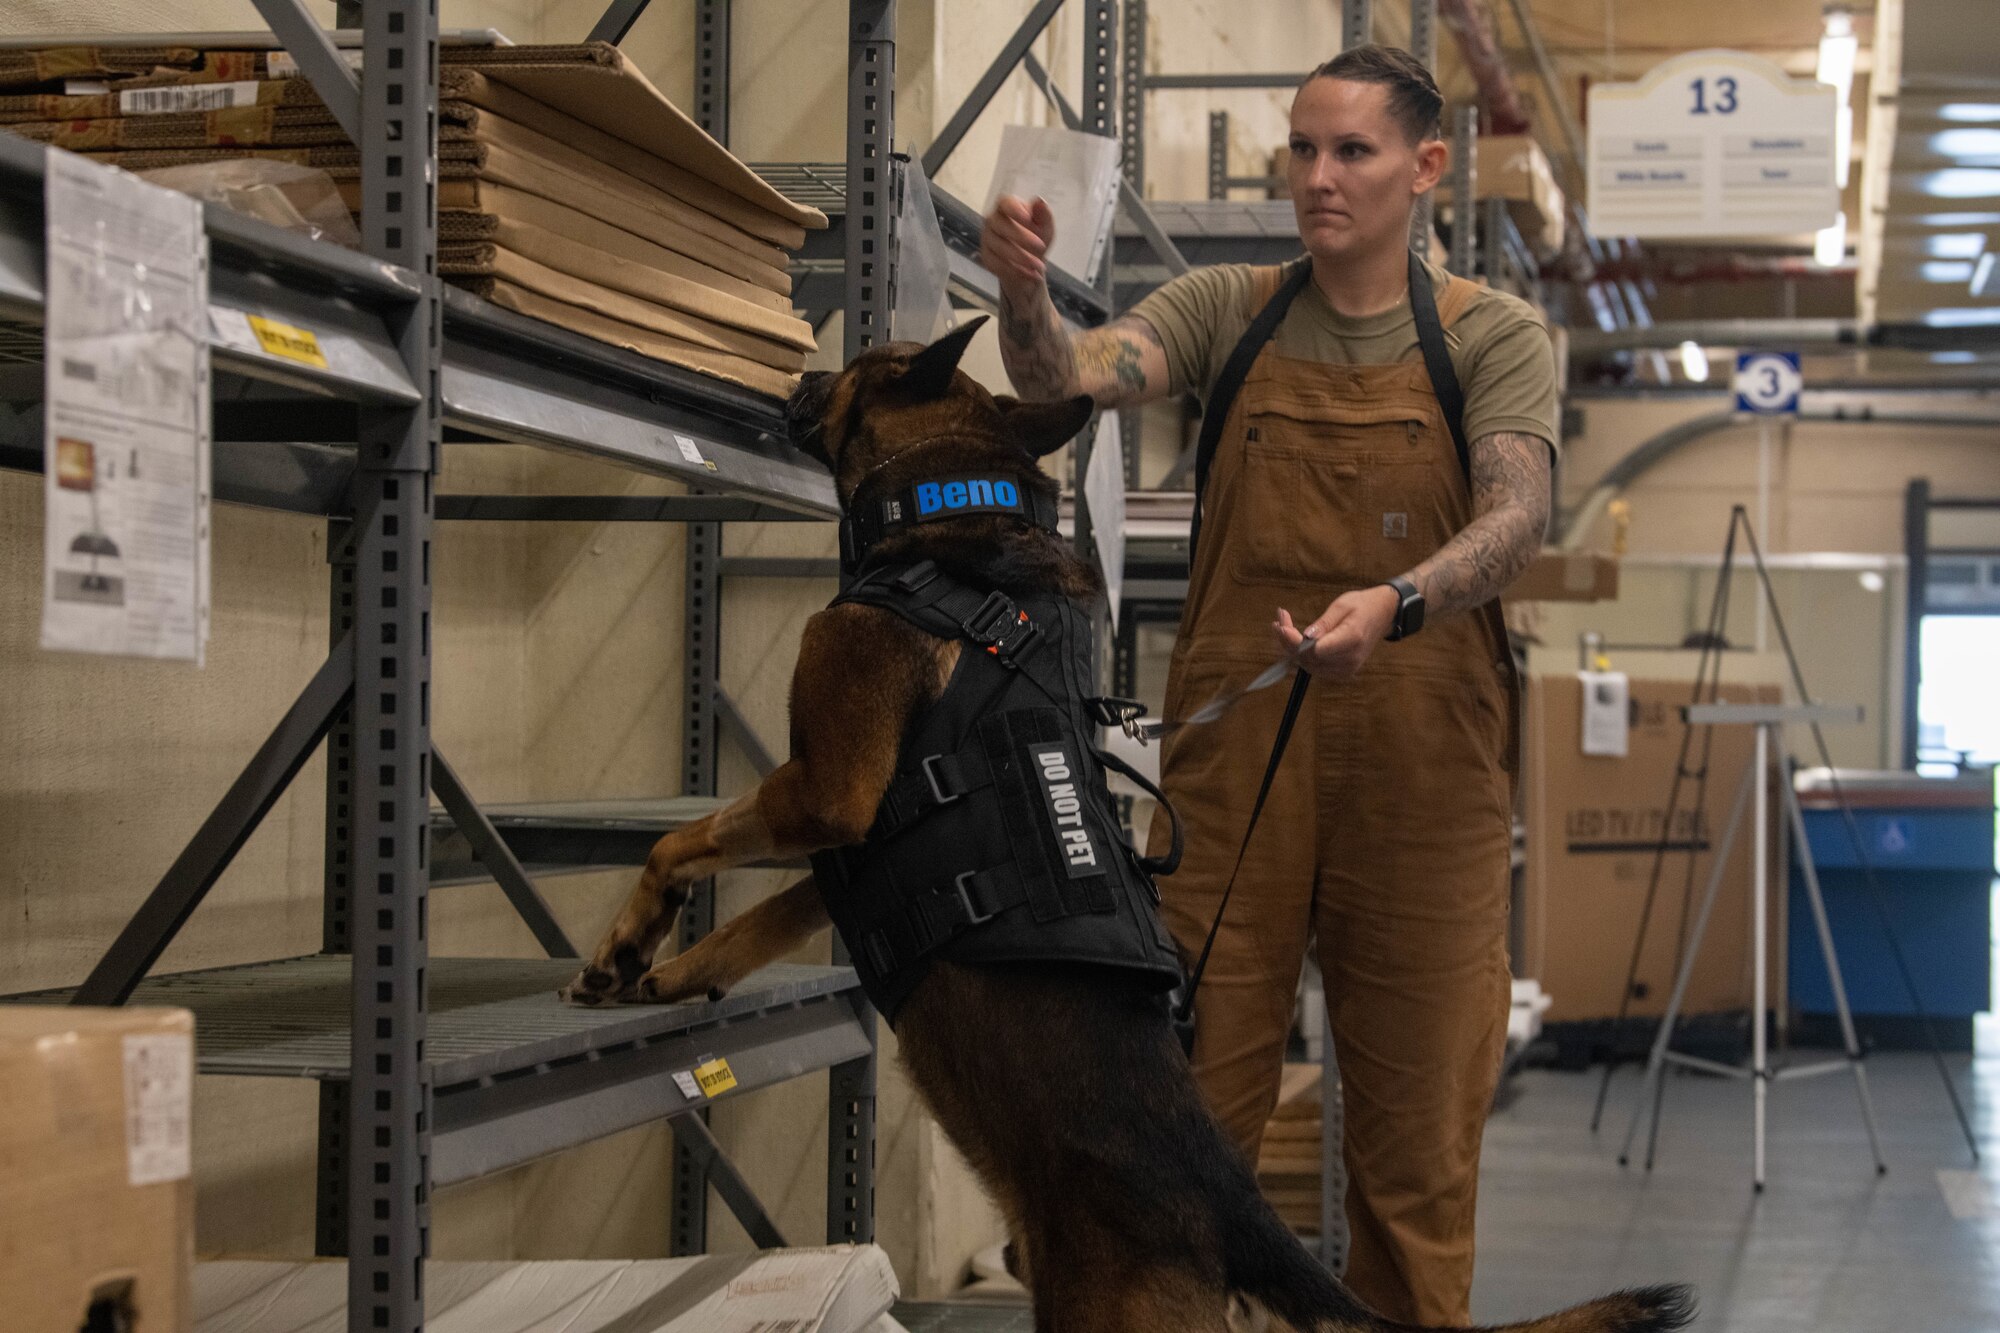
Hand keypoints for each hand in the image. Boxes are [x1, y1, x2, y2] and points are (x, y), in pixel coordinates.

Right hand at [981, 194, 1054, 296]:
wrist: (1030, 265)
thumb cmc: (1037, 239)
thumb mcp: (1046, 228)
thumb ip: (1044, 215)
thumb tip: (1040, 201)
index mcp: (1008, 207)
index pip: (1005, 202)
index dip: (1014, 208)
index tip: (1027, 217)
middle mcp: (993, 220)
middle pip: (1000, 225)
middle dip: (1021, 237)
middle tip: (1041, 246)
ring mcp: (987, 239)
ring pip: (999, 247)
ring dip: (1021, 257)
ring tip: (1039, 266)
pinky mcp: (987, 257)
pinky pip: (996, 264)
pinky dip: (1015, 270)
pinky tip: (1030, 274)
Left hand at [1273, 587, 1400, 680]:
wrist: (1382, 615)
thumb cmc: (1362, 606)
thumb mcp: (1342, 606)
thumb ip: (1323, 624)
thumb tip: (1305, 637)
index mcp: (1351, 639)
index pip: (1315, 650)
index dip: (1294, 641)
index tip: (1281, 625)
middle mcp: (1349, 659)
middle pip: (1308, 658)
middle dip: (1288, 640)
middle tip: (1279, 618)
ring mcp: (1346, 669)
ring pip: (1308, 664)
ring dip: (1291, 647)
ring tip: (1282, 624)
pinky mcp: (1341, 672)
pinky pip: (1314, 666)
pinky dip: (1301, 653)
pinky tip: (1293, 638)